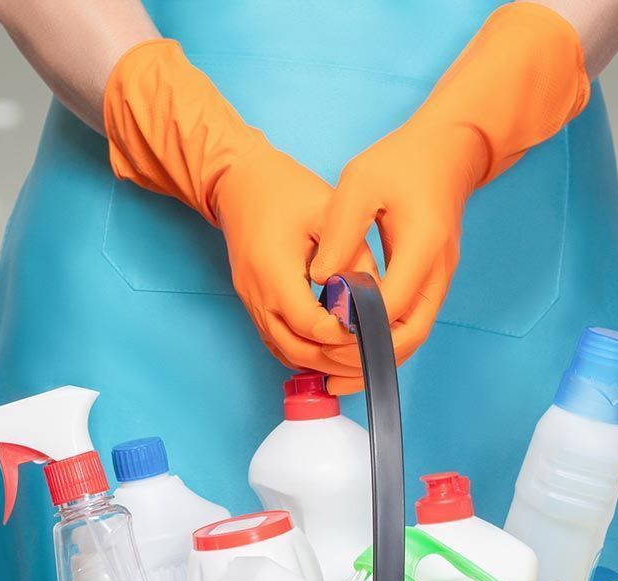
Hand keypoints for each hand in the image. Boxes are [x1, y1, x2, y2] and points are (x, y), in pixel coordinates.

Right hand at [212, 136, 377, 372]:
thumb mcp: (329, 212)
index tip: (375, 330)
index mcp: (274, 271)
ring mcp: (252, 305)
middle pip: (300, 350)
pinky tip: (333, 352)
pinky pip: (279, 344)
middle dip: (339, 359)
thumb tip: (379, 295)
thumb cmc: (287, 192)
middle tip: (374, 354)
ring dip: (324, 362)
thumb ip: (354, 254)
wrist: (239, 183)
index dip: (345, 335)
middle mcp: (258, 296)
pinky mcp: (253, 307)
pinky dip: (307, 354)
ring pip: (288, 353)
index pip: (312, 325)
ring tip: (359, 358)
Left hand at [309, 120, 486, 394]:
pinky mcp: (434, 285)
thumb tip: (321, 279)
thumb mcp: (361, 183)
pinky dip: (385, 346)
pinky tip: (356, 353)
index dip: (357, 323)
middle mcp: (438, 272)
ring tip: (337, 378)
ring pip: (412, 339)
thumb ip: (341, 231)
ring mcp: (440, 282)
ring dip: (378, 360)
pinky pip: (411, 327)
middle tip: (329, 375)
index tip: (321, 330)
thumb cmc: (402, 162)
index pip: (390, 304)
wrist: (449, 152)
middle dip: (369, 360)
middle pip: (408, 337)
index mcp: (422, 246)